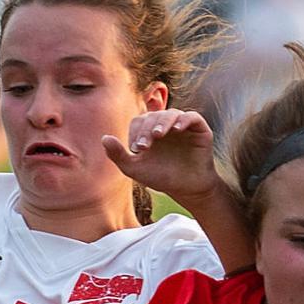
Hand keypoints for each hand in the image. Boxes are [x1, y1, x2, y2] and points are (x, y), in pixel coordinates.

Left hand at [103, 109, 218, 203]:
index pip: (140, 122)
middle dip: (147, 129)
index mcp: (150, 130)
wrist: (187, 189)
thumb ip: (119, 156)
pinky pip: (191, 117)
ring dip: (163, 122)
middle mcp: (165, 124)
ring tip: (158, 135)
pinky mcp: (199, 128)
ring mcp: (182, 125)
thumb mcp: (136, 169)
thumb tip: (104, 138)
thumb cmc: (161, 177)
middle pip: (154, 116)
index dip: (137, 132)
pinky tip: (177, 129)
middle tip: (145, 146)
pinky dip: (184, 119)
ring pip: (171, 114)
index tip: (137, 150)